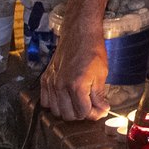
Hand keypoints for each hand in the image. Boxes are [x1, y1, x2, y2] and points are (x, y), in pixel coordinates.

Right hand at [40, 0, 112, 120]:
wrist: (79, 33)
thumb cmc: (92, 50)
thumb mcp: (101, 73)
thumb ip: (99, 95)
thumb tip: (102, 110)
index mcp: (77, 85)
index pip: (84, 113)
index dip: (95, 114)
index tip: (101, 110)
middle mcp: (61, 86)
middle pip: (69, 115)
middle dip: (82, 113)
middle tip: (91, 106)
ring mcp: (51, 83)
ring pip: (57, 111)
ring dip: (69, 110)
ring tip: (79, 102)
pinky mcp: (45, 79)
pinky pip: (46, 101)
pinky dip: (55, 104)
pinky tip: (65, 98)